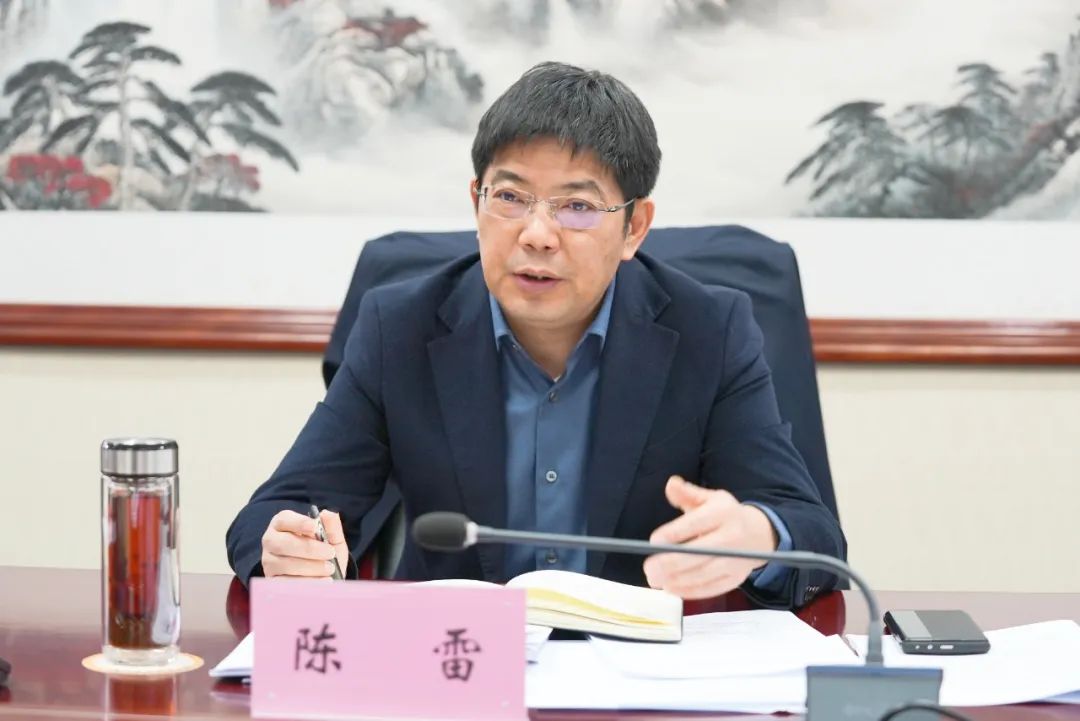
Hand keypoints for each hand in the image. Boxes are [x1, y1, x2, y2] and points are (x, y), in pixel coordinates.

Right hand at [261, 509, 348, 578]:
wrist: (325, 580)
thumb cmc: (325, 554)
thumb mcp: (333, 539)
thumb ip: (332, 526)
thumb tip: (327, 514)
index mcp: (283, 524)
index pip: (284, 519)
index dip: (299, 522)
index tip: (314, 527)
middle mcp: (271, 541)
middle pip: (282, 543)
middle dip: (309, 549)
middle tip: (330, 553)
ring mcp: (269, 562)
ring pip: (285, 565)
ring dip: (311, 567)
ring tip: (330, 569)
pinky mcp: (272, 582)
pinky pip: (287, 583)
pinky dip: (307, 582)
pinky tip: (323, 581)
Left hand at [643, 475, 777, 599]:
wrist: (759, 534)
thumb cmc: (726, 515)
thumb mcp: (709, 498)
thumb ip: (687, 493)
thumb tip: (671, 484)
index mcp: (723, 513)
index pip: (695, 524)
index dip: (672, 534)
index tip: (654, 541)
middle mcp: (732, 537)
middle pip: (698, 553)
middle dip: (669, 562)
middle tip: (649, 568)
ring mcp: (736, 560)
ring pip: (702, 574)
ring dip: (676, 580)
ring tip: (655, 579)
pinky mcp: (736, 578)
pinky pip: (711, 588)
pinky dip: (689, 590)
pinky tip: (671, 587)